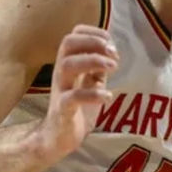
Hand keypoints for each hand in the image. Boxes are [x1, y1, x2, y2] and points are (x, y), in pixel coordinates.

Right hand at [38, 25, 117, 157]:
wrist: (58, 138)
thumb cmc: (76, 108)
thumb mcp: (90, 83)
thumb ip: (98, 68)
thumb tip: (111, 50)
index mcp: (69, 64)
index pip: (73, 36)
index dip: (94, 33)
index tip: (111, 43)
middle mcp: (61, 73)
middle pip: (67, 43)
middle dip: (93, 42)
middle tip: (113, 53)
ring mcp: (60, 90)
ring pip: (67, 65)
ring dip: (94, 61)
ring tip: (113, 67)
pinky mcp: (62, 110)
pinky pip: (72, 98)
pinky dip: (92, 94)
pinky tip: (107, 95)